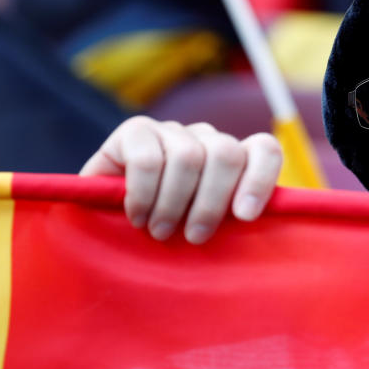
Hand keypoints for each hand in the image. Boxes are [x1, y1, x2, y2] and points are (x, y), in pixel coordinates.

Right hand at [80, 116, 282, 242]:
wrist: (104, 224)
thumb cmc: (166, 234)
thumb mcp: (203, 229)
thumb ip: (230, 223)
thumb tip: (256, 228)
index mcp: (233, 159)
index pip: (263, 150)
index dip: (260, 179)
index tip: (246, 216)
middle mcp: (206, 138)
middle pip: (226, 153)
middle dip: (211, 203)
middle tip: (195, 238)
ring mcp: (172, 131)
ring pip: (189, 156)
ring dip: (174, 203)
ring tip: (161, 232)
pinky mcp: (135, 131)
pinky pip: (148, 159)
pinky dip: (143, 194)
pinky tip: (137, 216)